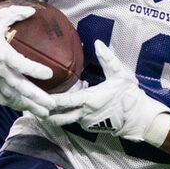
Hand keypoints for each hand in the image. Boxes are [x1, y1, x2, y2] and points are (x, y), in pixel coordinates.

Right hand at [0, 5, 55, 116]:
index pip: (20, 64)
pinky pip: (5, 99)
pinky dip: (17, 105)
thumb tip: (32, 10)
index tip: (49, 73)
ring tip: (46, 113)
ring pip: (14, 97)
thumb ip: (14, 14)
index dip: (34, 70)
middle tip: (52, 105)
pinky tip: (29, 109)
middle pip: (20, 87)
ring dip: (30, 106)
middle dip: (36, 97)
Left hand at [46, 40, 169, 145]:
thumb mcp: (120, 74)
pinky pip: (72, 120)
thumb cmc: (130, 96)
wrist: (140, 119)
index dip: (50, 99)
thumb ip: (108, 59)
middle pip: (57, 117)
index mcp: (90, 101)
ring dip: (52, 114)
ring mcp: (85, 122)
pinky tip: (58, 106)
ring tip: (38, 106)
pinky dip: (64, 114)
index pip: (65, 101)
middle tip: (29, 103)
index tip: (37, 95)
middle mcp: (84, 114)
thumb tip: (97, 42)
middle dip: (43, 111)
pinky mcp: (89, 127)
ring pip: (63, 120)